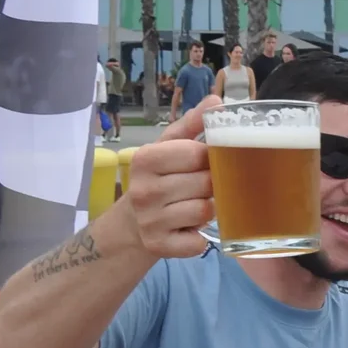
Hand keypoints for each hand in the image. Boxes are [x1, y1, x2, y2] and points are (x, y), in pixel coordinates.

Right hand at [123, 100, 216, 259]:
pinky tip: (187, 229)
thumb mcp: (169, 148)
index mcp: (146, 159)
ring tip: (194, 205)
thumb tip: (216, 101)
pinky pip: (198, 242)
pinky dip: (199, 237)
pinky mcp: (158, 246)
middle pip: (205, 183)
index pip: (197, 154)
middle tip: (201, 186)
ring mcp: (150, 221)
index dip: (211, 158)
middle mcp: (144, 190)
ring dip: (207, 209)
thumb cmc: (158, 178)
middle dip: (211, 185)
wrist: (131, 224)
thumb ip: (192, 124)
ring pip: (205, 211)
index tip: (206, 161)